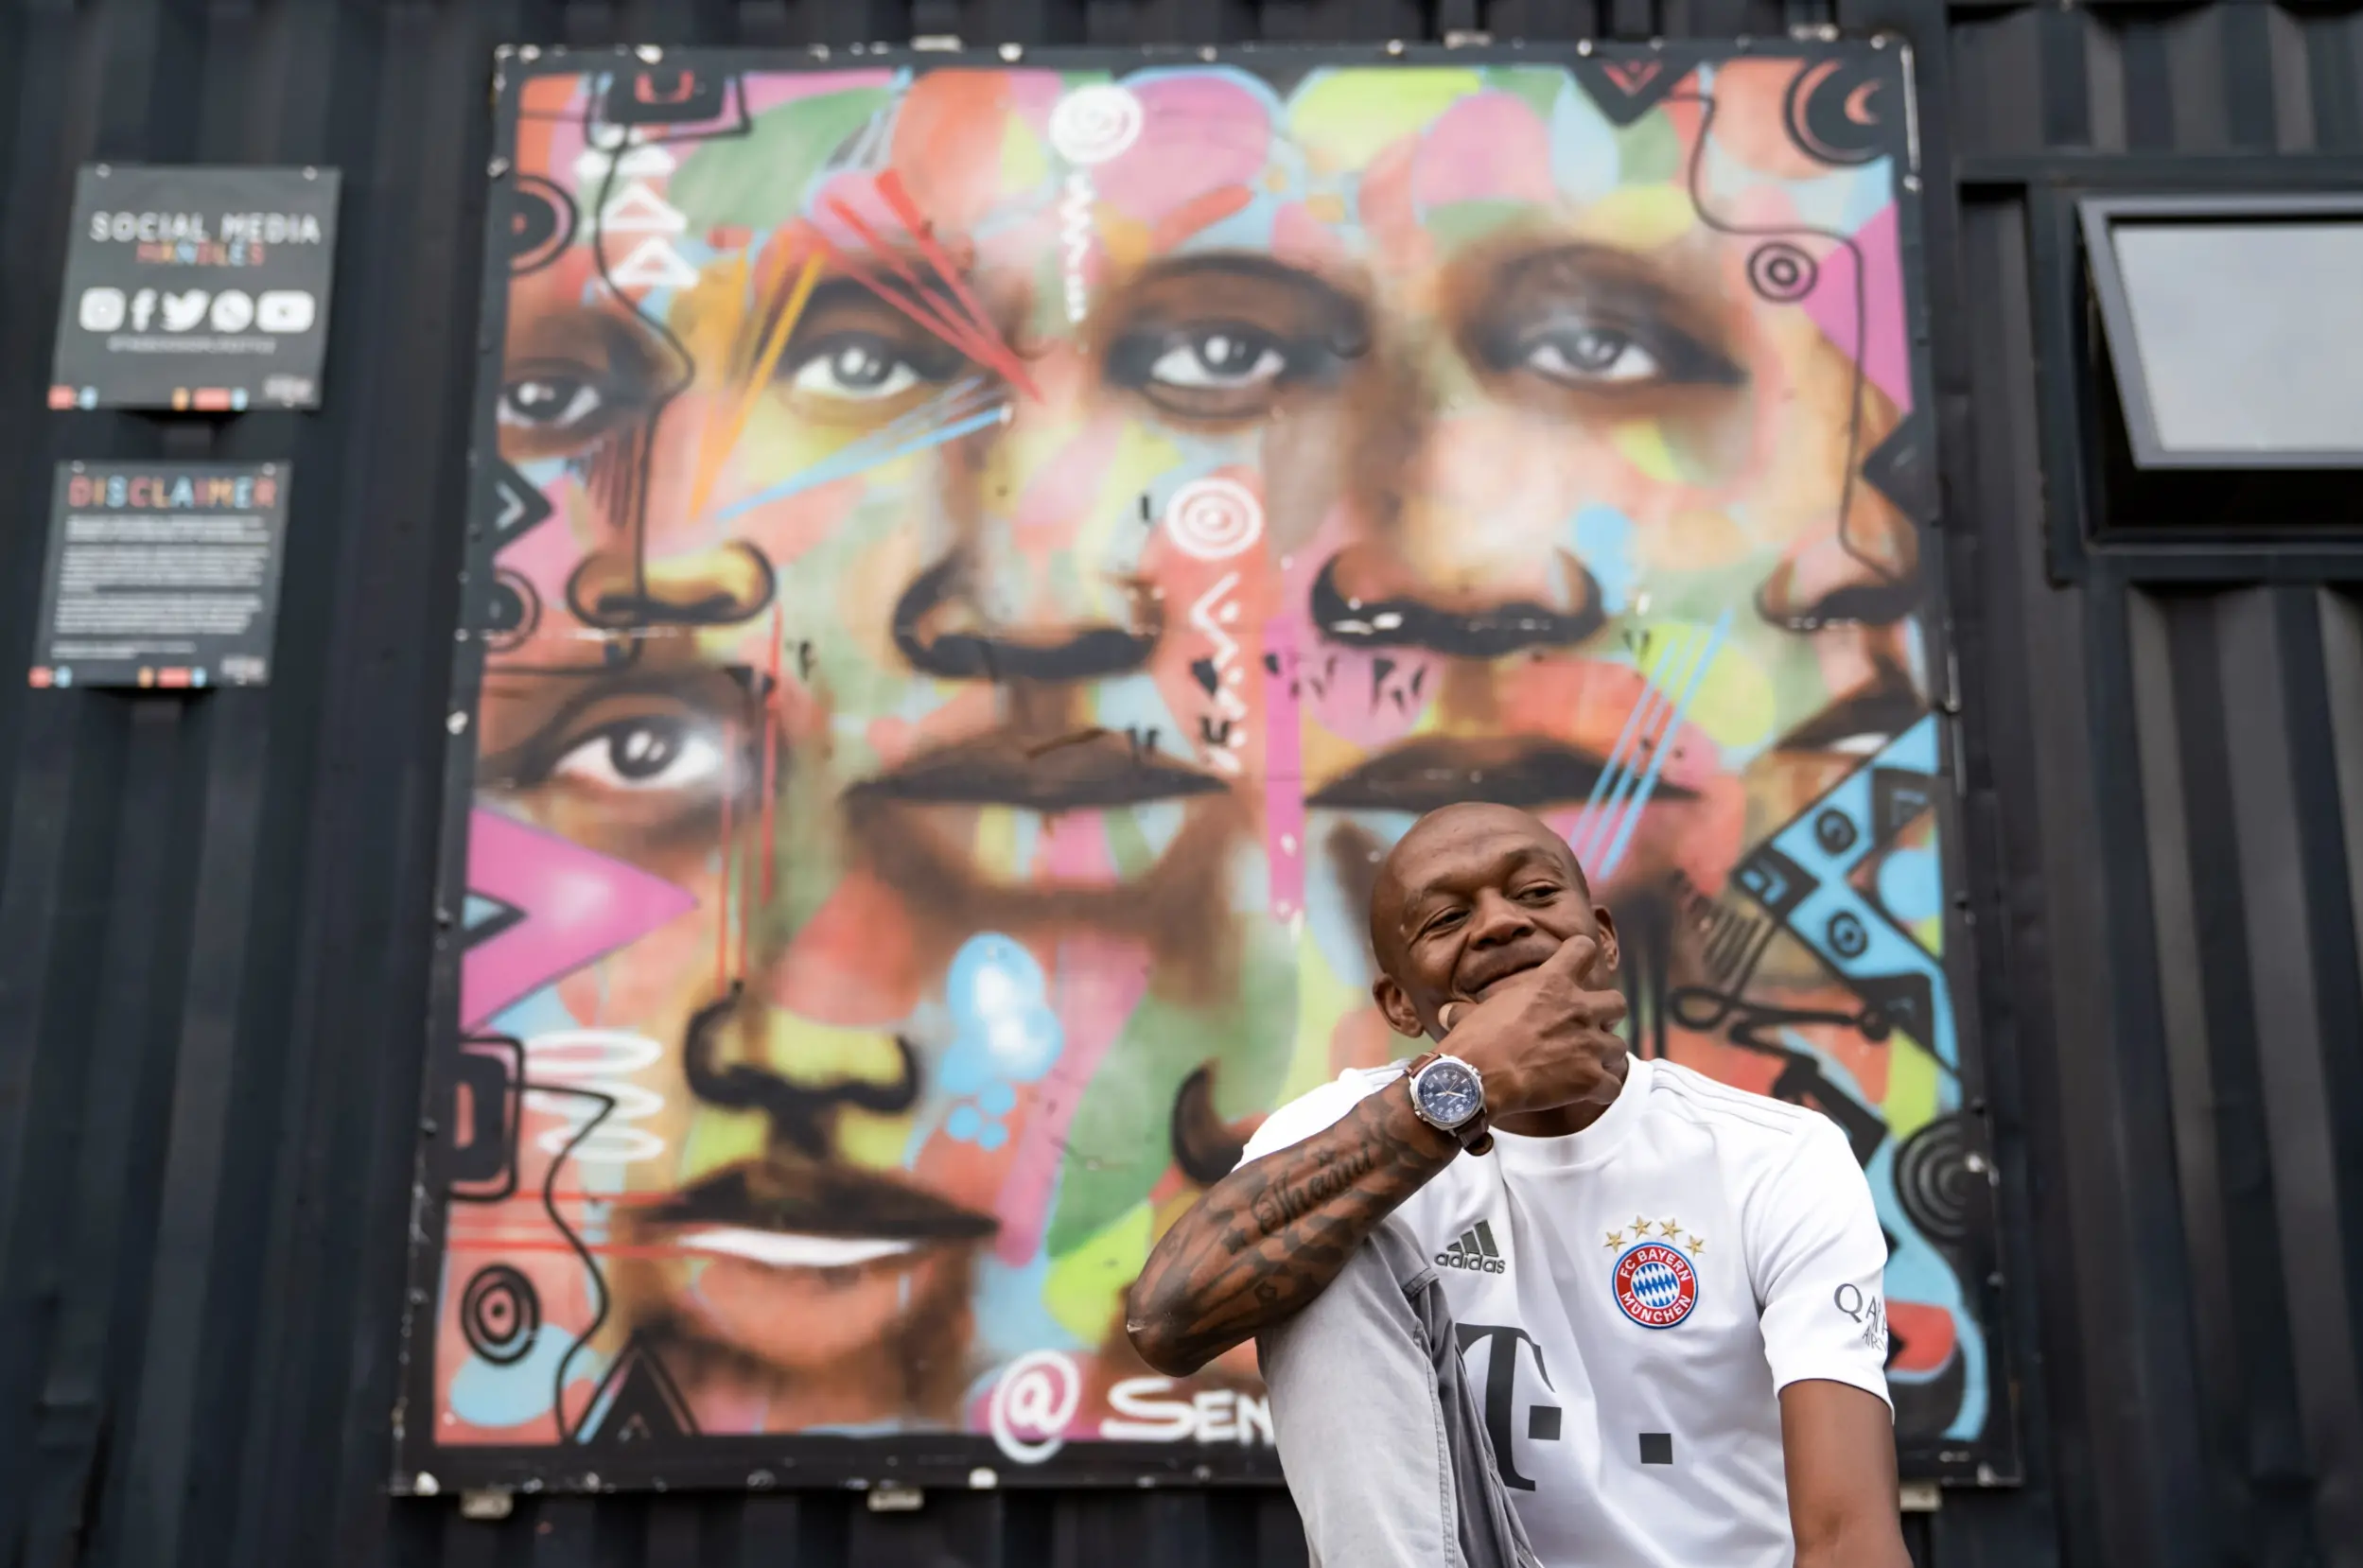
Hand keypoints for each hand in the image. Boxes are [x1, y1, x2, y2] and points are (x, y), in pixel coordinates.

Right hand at [1433, 935, 1627, 1118]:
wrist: (1475, 1079)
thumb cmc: (1472, 1042)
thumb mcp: (1472, 1014)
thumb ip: (1471, 1010)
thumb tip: (1446, 1013)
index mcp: (1550, 983)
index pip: (1584, 949)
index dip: (1582, 957)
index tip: (1576, 969)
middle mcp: (1577, 1008)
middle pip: (1618, 1002)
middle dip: (1607, 1015)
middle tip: (1587, 1028)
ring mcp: (1588, 1044)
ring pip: (1618, 1046)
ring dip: (1605, 1056)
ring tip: (1586, 1065)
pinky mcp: (1590, 1078)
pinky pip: (1613, 1085)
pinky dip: (1603, 1089)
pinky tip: (1588, 1093)